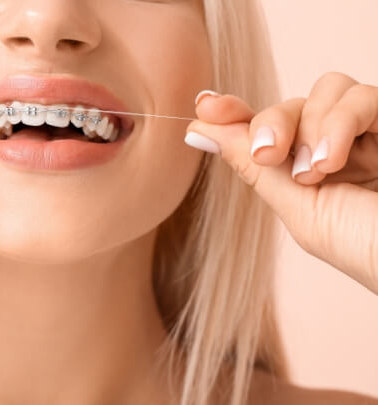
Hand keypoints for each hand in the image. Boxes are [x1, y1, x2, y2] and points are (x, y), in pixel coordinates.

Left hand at [185, 72, 377, 293]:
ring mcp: (370, 132)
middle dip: (271, 123)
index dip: (234, 113)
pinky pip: (363, 96)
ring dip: (311, 127)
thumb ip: (254, 167)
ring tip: (314, 171)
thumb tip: (198, 131)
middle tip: (269, 154)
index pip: (266, 127)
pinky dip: (340, 123)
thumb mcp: (299, 210)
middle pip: (290, 103)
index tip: (204, 107)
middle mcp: (337, 146)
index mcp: (308, 171)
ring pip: (327, 89)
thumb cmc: (367, 249)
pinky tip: (333, 160)